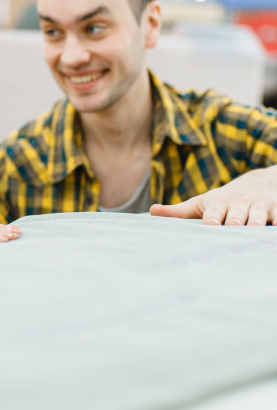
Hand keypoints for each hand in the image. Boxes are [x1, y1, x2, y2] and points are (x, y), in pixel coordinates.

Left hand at [149, 167, 276, 225]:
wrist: (260, 181)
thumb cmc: (225, 199)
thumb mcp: (202, 202)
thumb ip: (179, 211)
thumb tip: (150, 212)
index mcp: (219, 203)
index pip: (214, 213)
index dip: (213, 219)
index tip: (210, 226)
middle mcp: (240, 204)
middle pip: (237, 217)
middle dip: (235, 223)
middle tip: (232, 230)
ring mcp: (260, 206)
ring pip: (259, 218)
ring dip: (256, 225)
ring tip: (253, 232)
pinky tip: (275, 231)